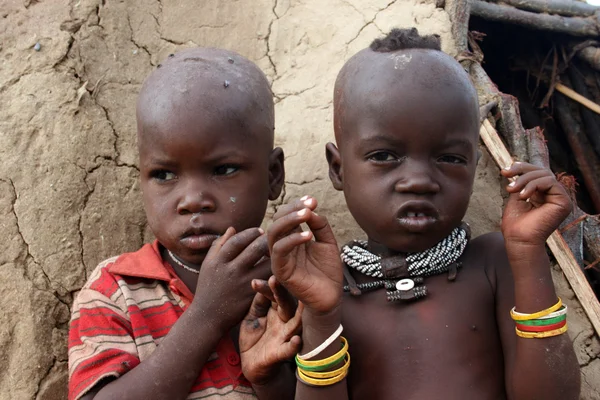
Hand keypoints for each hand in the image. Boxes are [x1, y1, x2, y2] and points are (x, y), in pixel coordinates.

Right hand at [191, 227, 270, 333]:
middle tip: (275, 237)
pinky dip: (275, 272)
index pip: (238, 240)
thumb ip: (219, 246)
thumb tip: (232, 229)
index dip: (250, 233)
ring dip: (274, 256)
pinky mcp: (252, 296)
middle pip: (255, 249)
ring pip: (266, 264)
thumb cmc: (208, 289)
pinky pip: (268, 280)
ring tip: (280, 251)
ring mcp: (243, 283)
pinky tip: (281, 268)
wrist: (207, 317)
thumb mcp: (208, 265)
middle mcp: (231, 270)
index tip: (260, 230)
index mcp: (219, 261)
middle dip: (267, 240)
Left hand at [239, 276, 302, 385]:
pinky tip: (296, 340)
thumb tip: (260, 282)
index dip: (267, 288)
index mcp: (276, 311)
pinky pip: (289, 349)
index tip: (254, 282)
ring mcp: (284, 337)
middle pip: (287, 305)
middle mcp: (284, 322)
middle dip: (282, 293)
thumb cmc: (254, 338)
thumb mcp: (252, 318)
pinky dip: (294, 346)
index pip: (275, 295)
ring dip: (299, 315)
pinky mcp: (281, 354)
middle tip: (275, 280)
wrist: (251, 367)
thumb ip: (258, 303)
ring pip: (295, 324)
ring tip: (302, 304)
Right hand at [268, 196, 342, 314]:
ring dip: (289, 220)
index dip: (297, 205)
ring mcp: (280, 258)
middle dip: (292, 209)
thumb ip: (320, 225)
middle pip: (277, 220)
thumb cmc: (328, 271)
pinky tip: (308, 235)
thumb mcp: (328, 242)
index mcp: (292, 237)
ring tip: (307, 214)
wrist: (331, 297)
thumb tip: (311, 209)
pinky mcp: (281, 271)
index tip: (312, 200)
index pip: (286, 215)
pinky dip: (292, 239)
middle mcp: (284, 246)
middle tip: (309, 205)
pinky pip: (279, 251)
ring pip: (274, 233)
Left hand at [501, 162, 571, 245]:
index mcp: (543, 193)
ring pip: (545, 174)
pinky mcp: (563, 202)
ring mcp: (560, 198)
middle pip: (541, 170)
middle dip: (521, 170)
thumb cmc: (515, 224)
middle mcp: (553, 195)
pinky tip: (523, 196)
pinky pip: (549, 182)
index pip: (536, 173)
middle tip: (505, 175)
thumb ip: (521, 183)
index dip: (521, 167)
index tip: (504, 171)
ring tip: (512, 190)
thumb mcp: (516, 196)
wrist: (519, 240)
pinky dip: (533, 185)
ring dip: (524, 179)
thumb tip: (517, 166)